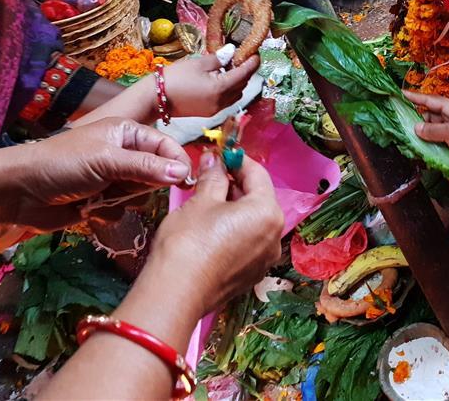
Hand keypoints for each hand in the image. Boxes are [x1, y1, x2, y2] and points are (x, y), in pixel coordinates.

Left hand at [13, 118, 191, 229]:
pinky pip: (123, 211)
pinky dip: (108, 213)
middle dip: (142, 185)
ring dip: (123, 200)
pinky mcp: (102, 200)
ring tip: (100, 197)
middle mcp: (124, 153)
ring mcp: (113, 178)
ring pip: (141, 195)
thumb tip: (184, 172)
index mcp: (127, 133)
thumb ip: (147, 167)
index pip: (166, 146)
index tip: (185, 182)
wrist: (19, 192)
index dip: (177, 163)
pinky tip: (89, 209)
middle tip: (121, 186)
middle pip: (157, 173)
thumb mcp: (107, 161)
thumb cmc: (61, 165)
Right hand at [145, 151, 283, 316]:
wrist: (175, 292)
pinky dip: (233, 231)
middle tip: (210, 176)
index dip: (238, 161)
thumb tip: (214, 161)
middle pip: (258, 199)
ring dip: (234, 208)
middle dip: (236, 185)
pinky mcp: (250, 275)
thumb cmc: (189, 242)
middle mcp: (273, 236)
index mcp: (267, 212)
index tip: (221, 155)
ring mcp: (264, 259)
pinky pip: (247, 243)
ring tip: (206, 201)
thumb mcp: (201, 200)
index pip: (258, 175)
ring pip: (253, 222)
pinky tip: (210, 229)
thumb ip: (213, 177)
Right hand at [162, 54, 259, 117]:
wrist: (156, 99)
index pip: (244, 74)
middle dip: (246, 71)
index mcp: (221, 88)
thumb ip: (218, 59)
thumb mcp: (198, 64)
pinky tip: (222, 79)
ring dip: (238, 82)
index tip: (255, 53)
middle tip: (243, 57)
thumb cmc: (175, 78)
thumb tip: (232, 51)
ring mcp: (216, 109)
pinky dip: (230, 89)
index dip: (252, 63)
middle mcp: (222, 102)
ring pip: (236, 94)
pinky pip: (227, 100)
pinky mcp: (209, 112)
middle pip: (242, 85)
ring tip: (232, 67)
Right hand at [405, 91, 448, 164]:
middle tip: (402, 123)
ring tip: (409, 136)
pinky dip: (432, 140)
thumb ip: (432, 130)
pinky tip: (423, 145)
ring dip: (424, 132)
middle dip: (417, 119)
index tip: (401, 94)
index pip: (430, 100)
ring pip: (435, 127)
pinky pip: (440, 137)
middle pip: (431, 114)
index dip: (415, 98)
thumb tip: (416, 128)